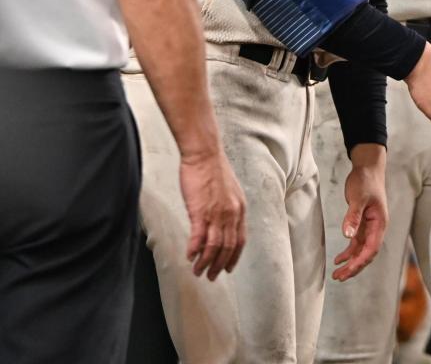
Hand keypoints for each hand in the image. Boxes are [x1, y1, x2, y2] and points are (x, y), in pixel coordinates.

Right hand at [179, 147, 246, 280]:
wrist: (204, 154)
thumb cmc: (213, 169)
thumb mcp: (228, 190)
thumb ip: (227, 207)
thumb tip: (221, 221)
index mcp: (239, 208)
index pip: (240, 239)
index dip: (234, 256)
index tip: (228, 268)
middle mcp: (231, 213)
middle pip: (227, 247)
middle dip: (219, 265)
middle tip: (211, 276)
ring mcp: (217, 213)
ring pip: (214, 246)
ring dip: (206, 262)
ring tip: (198, 271)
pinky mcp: (201, 211)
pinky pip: (199, 237)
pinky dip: (195, 250)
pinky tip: (189, 256)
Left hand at [332, 144, 387, 281]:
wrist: (368, 167)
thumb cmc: (366, 180)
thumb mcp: (358, 197)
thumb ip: (353, 216)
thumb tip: (348, 236)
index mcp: (379, 223)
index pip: (371, 248)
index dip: (360, 261)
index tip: (348, 270)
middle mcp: (376, 228)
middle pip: (367, 253)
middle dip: (354, 267)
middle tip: (339, 277)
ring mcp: (370, 226)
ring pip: (361, 250)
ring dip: (351, 262)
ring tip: (338, 274)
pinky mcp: (363, 223)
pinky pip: (357, 242)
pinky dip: (349, 251)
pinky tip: (339, 258)